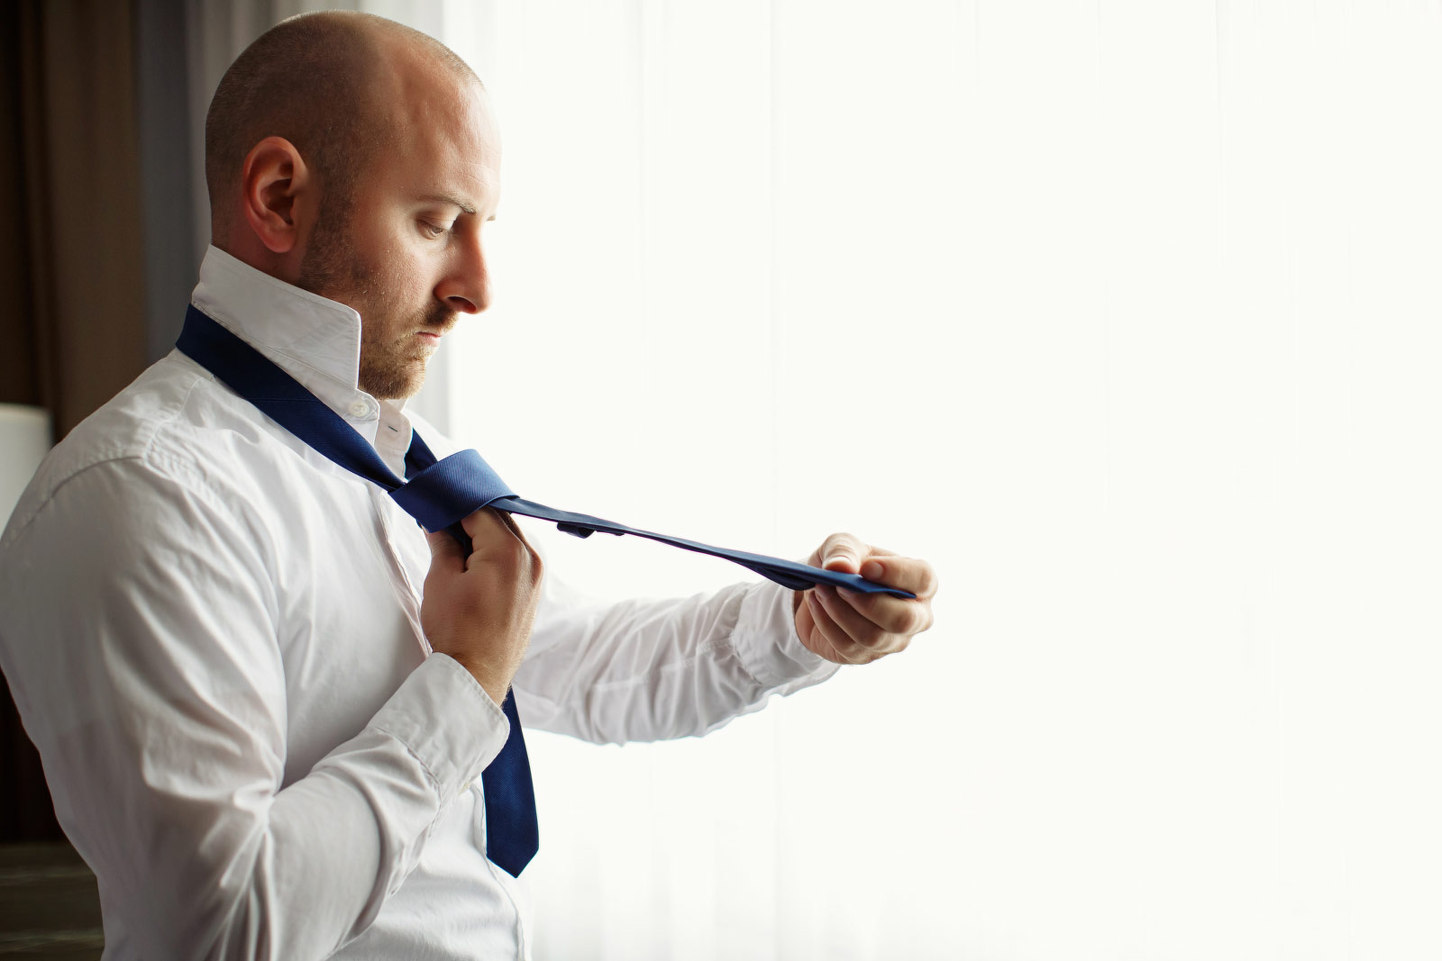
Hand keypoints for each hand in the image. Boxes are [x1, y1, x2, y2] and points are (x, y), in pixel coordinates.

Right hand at [423, 509, 543, 703]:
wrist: (477, 675)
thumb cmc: (459, 632)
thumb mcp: (441, 580)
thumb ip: (442, 543)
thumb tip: (437, 520)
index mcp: (509, 550)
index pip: (479, 508)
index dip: (453, 502)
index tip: (434, 500)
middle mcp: (531, 557)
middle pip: (498, 518)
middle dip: (469, 514)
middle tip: (440, 516)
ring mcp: (536, 572)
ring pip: (507, 534)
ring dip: (482, 531)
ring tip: (452, 538)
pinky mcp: (533, 586)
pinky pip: (515, 553)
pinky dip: (494, 548)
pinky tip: (471, 555)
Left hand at [793, 533, 936, 664]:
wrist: (821, 590)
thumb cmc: (846, 563)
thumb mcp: (842, 545)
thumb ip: (843, 550)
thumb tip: (840, 568)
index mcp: (919, 582)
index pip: (923, 579)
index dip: (897, 573)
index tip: (867, 568)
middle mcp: (914, 616)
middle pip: (904, 619)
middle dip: (868, 602)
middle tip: (839, 584)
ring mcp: (892, 640)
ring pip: (871, 636)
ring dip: (840, 611)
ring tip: (820, 589)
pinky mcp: (865, 655)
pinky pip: (847, 645)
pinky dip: (826, 622)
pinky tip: (817, 603)